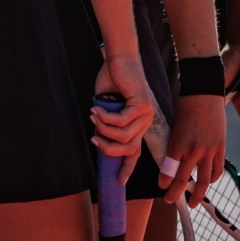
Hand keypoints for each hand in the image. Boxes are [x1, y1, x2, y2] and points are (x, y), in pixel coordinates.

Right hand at [90, 55, 154, 179]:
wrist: (119, 59)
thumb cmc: (111, 80)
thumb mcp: (106, 107)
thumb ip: (105, 123)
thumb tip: (98, 138)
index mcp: (139, 124)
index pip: (136, 152)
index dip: (127, 167)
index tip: (119, 181)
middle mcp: (146, 122)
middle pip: (129, 149)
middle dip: (108, 149)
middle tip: (93, 139)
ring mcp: (147, 115)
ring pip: (123, 136)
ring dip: (103, 128)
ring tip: (93, 115)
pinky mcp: (143, 106)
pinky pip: (120, 121)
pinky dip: (105, 117)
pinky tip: (96, 108)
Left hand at [161, 94, 227, 206]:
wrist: (203, 94)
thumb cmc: (184, 107)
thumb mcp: (172, 126)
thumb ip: (173, 145)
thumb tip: (170, 160)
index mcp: (177, 144)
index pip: (169, 171)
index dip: (164, 182)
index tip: (161, 186)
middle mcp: (193, 151)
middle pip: (183, 180)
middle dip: (175, 193)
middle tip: (169, 200)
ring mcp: (209, 151)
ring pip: (204, 181)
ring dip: (197, 194)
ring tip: (192, 202)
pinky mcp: (220, 148)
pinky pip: (217, 170)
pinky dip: (213, 179)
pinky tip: (208, 182)